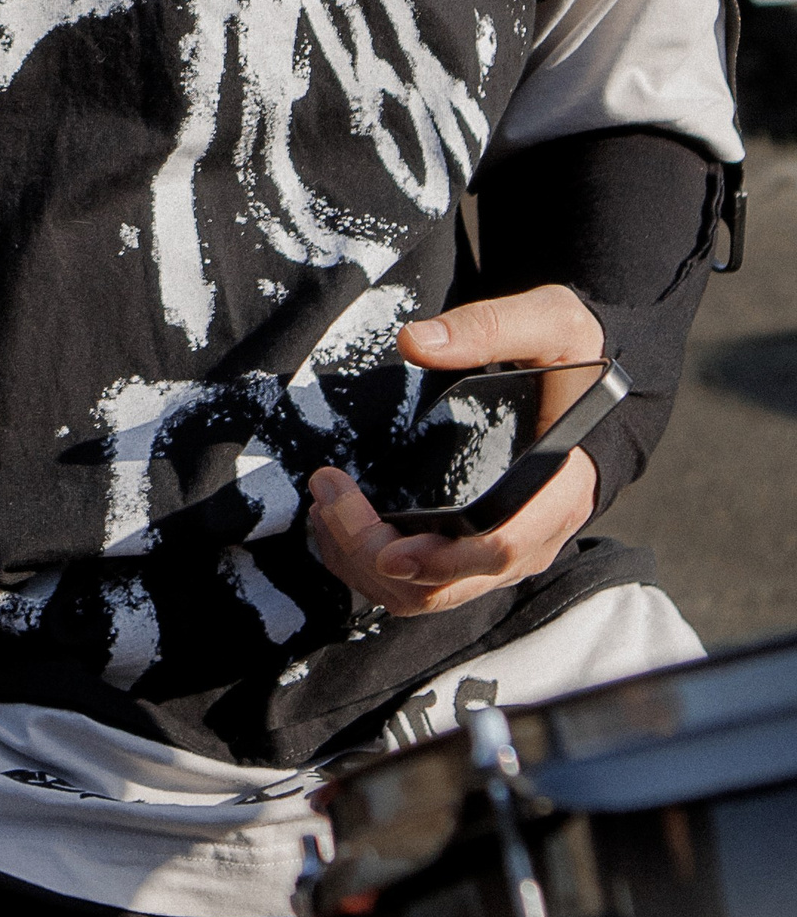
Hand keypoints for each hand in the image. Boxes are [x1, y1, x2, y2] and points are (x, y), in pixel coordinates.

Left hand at [306, 284, 606, 619]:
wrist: (591, 383)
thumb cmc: (575, 358)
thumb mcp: (548, 322)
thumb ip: (487, 327)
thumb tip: (414, 342)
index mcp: (558, 491)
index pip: (500, 550)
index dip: (440, 559)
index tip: (382, 544)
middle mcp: (531, 537)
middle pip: (448, 583)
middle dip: (375, 552)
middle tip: (327, 493)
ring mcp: (501, 549)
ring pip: (426, 594)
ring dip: (364, 562)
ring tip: (324, 504)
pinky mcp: (475, 547)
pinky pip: (421, 582)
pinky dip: (371, 564)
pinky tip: (340, 520)